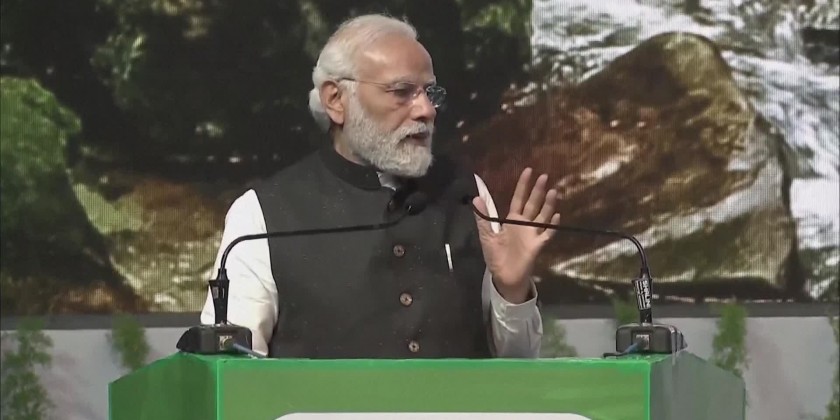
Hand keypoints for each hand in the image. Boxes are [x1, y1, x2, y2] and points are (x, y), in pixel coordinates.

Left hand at [473, 168, 559, 303]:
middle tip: (544, 176)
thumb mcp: (486, 235)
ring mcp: (532, 234)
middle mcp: (524, 225)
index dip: (523, 186)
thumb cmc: (496, 256)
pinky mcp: (537, 246)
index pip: (518, 199)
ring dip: (548, 205)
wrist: (503, 277)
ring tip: (553, 191)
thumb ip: (483, 218)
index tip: (529, 171)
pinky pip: (547, 234)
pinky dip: (552, 226)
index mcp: (511, 221)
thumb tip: (476, 198)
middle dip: (538, 191)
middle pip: (533, 204)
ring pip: (542, 216)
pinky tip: (556, 216)